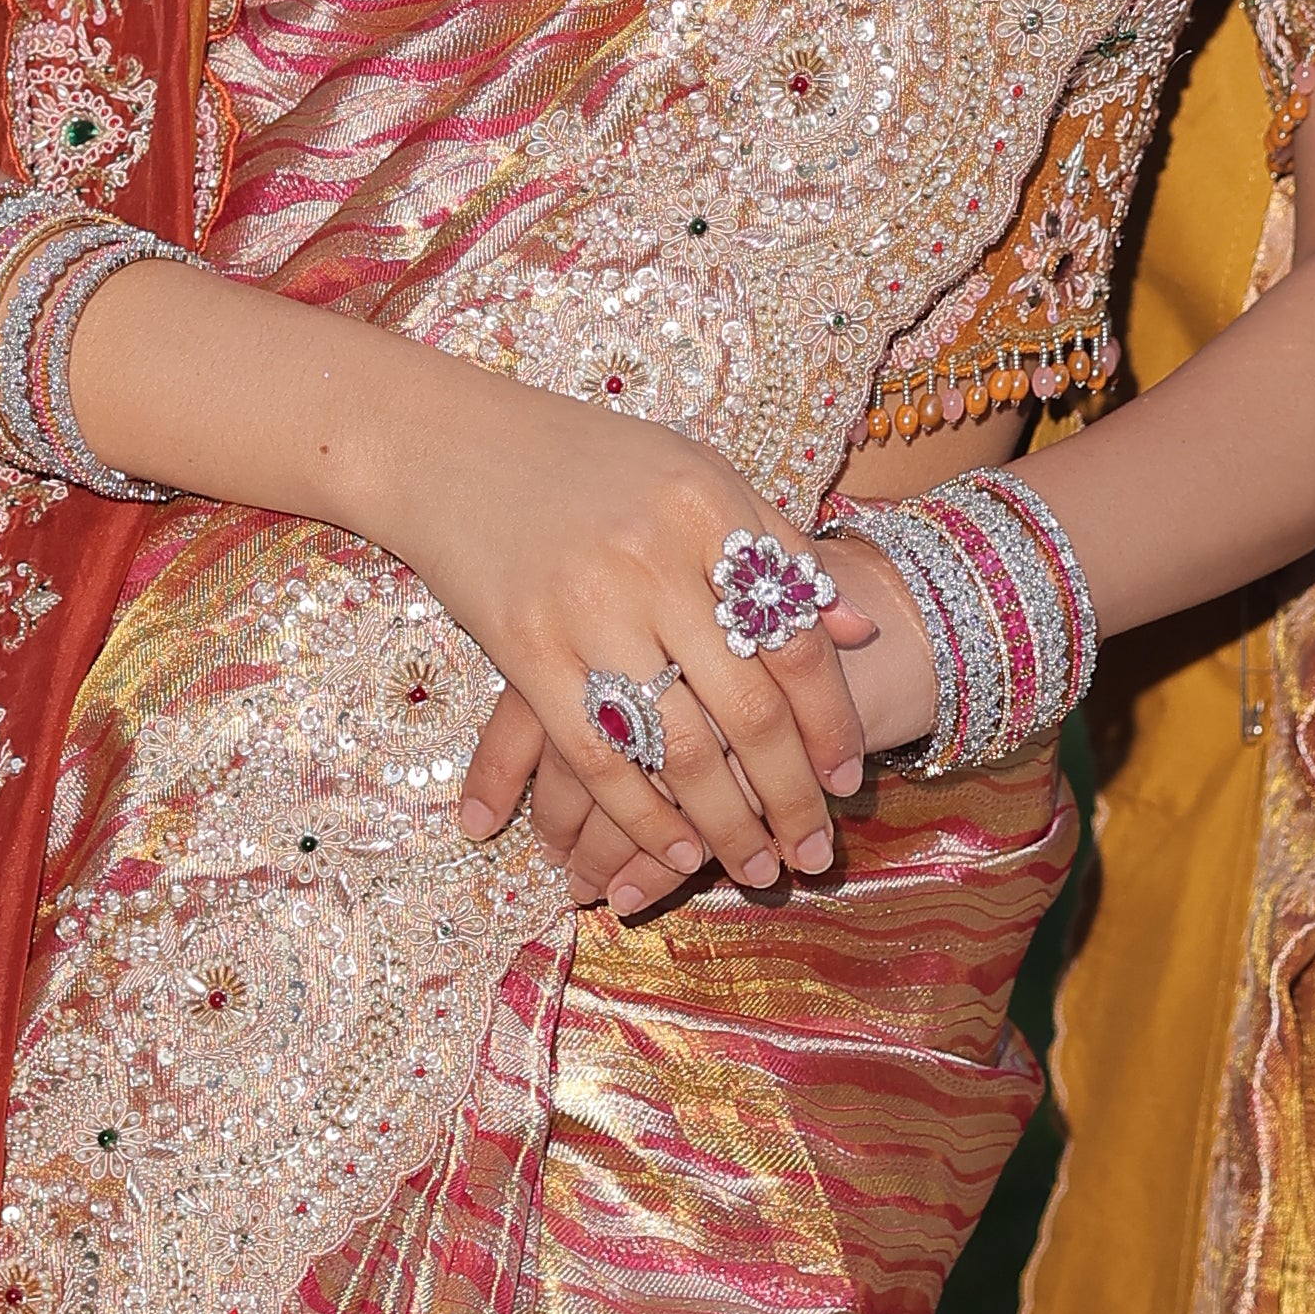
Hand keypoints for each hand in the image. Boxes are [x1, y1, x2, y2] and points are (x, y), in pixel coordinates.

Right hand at [373, 372, 875, 901]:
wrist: (451, 446)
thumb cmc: (587, 463)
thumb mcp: (695, 476)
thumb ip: (780, 547)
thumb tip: (863, 630)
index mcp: (708, 509)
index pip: (795, 639)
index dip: (831, 720)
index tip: (848, 778)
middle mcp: (654, 561)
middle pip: (748, 709)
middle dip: (790, 796)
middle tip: (813, 853)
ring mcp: (586, 608)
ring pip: (678, 747)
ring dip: (725, 824)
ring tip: (756, 868)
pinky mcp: (524, 650)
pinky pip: (597, 757)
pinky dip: (642, 817)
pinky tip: (674, 851)